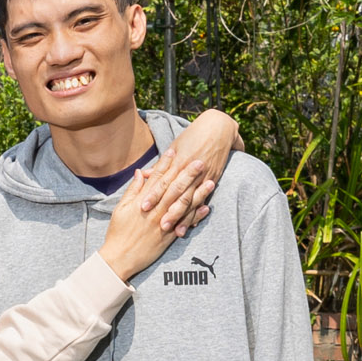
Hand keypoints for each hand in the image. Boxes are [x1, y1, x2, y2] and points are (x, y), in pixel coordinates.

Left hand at [136, 108, 239, 236]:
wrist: (219, 128)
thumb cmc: (193, 136)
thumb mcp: (175, 146)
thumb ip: (160, 165)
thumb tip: (143, 175)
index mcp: (178, 162)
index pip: (163, 182)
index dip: (153, 195)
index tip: (142, 207)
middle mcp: (190, 171)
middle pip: (177, 195)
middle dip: (169, 211)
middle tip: (159, 227)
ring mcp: (203, 177)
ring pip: (191, 201)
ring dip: (183, 217)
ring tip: (176, 232)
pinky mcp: (213, 180)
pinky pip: (204, 199)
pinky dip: (198, 212)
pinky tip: (192, 224)